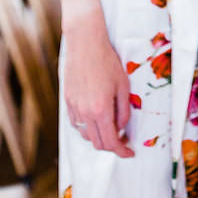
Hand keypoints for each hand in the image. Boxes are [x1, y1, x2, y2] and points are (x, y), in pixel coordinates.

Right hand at [63, 22, 134, 157]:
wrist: (86, 44)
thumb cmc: (107, 62)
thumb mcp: (123, 85)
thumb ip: (123, 110)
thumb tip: (122, 128)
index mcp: (101, 110)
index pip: (111, 142)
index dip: (121, 151)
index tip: (129, 152)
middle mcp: (85, 113)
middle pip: (97, 143)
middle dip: (111, 145)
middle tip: (123, 139)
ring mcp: (74, 108)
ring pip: (86, 135)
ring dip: (98, 137)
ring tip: (110, 126)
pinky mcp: (67, 102)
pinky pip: (77, 124)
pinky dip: (87, 126)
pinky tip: (96, 116)